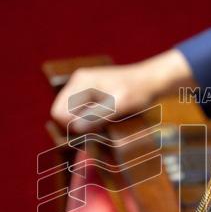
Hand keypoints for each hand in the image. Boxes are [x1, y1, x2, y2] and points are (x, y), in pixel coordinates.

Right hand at [50, 50, 193, 132]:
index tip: (91, 131)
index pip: (58, 112)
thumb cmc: (138, 91)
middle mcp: (77, 82)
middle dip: (76, 125)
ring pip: (70, 113)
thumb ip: (97, 115)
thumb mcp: (119, 105)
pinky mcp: (89, 92)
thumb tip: (75, 127)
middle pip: (61, 113)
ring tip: (104, 123)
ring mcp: (82, 86)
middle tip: (99, 129)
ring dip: (83, 123)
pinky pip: (80, 111)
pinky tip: (105, 119)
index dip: (71, 126)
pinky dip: (89, 119)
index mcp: (80, 82)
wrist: (152, 80)